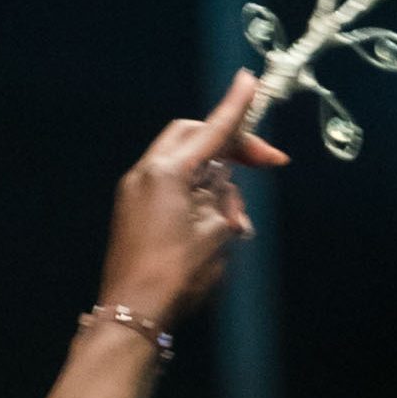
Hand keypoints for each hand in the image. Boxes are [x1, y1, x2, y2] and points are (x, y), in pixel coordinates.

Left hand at [95, 71, 288, 328]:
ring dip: (217, 187)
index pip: (211, 130)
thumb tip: (220, 182)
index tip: (251, 81)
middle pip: (193, 138)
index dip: (235, 108)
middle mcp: (145, 174)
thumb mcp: (216, 232)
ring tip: (236, 225)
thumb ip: (222, 195)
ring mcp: (134, 192)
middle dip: (229, 149)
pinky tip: (217, 230)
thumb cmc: (177, 275)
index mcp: (167, 172)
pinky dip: (196, 199)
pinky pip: (171, 189)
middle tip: (264, 165)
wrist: (132, 315)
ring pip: (186, 167)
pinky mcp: (132, 211)